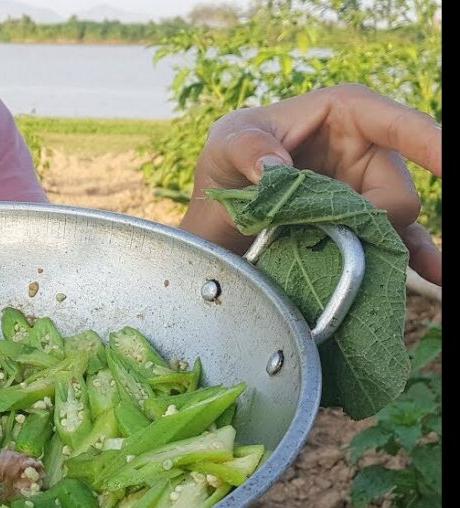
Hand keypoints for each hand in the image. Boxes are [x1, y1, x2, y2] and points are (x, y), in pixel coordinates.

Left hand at [180, 84, 441, 285]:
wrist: (217, 208)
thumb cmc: (227, 157)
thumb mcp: (227, 142)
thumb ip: (247, 148)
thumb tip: (275, 169)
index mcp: (346, 113)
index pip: (401, 125)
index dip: (432, 144)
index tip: (448, 162)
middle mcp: (368, 150)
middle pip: (399, 193)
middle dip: (368, 220)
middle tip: (318, 231)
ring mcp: (370, 189)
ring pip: (398, 224)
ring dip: (372, 245)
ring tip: (341, 259)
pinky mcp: (365, 223)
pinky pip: (404, 242)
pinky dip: (419, 259)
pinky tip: (435, 274)